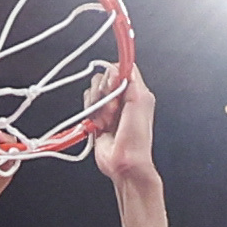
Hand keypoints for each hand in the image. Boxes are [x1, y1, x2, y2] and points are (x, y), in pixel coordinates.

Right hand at [87, 65, 154, 184]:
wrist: (124, 163)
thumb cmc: (136, 139)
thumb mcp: (139, 101)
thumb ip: (131, 79)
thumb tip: (123, 63)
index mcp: (136, 91)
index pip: (121, 67)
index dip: (113, 75)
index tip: (113, 87)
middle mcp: (122, 97)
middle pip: (104, 78)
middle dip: (104, 93)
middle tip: (113, 110)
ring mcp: (108, 107)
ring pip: (93, 90)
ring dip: (97, 106)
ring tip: (107, 121)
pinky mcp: (97, 117)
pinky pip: (87, 104)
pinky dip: (90, 113)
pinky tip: (100, 126)